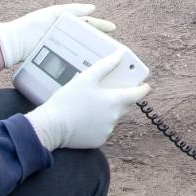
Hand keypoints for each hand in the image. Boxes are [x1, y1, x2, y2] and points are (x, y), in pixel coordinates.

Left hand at [0, 3, 114, 69]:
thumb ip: (72, 9)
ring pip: (81, 49)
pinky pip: (71, 60)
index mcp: (66, 23)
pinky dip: (80, 62)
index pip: (87, 23)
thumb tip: (92, 8)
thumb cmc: (32, 25)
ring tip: (104, 58)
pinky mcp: (56, 59)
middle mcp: (65, 35)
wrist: (15, 43)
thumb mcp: (52, 13)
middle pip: (86, 37)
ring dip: (92, 53)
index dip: (100, 25)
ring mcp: (61, 47)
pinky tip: (88, 67)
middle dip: (99, 40)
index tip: (113, 29)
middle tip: (112, 47)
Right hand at [25, 50, 150, 150]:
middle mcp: (115, 117)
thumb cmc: (68, 100)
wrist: (51, 127)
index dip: (142, 88)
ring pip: (113, 117)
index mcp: (115, 101)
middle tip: (111, 90)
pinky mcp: (98, 140)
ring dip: (108, 110)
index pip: (138, 94)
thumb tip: (120, 55)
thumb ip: (106, 65)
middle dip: (121, 97)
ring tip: (91, 103)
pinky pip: (103, 128)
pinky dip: (98, 122)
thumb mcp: (86, 78)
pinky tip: (85, 117)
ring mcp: (107, 130)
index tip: (144, 85)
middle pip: (125, 105)